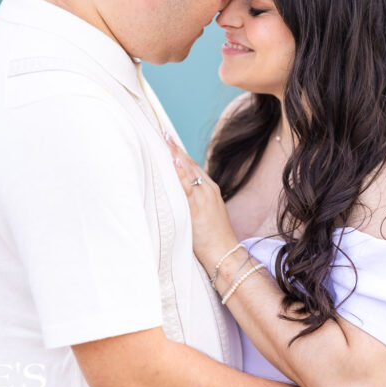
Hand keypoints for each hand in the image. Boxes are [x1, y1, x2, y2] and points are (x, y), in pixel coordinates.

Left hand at [166, 136, 239, 272]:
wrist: (225, 253)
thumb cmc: (212, 237)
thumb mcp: (204, 213)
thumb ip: (192, 200)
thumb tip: (175, 194)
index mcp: (210, 189)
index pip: (192, 166)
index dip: (179, 152)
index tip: (167, 139)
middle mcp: (208, 189)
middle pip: (189, 164)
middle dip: (175, 149)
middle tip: (161, 133)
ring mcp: (204, 197)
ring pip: (188, 171)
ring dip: (175, 156)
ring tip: (163, 141)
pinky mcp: (198, 207)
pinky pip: (187, 187)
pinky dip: (180, 174)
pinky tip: (173, 163)